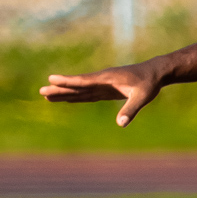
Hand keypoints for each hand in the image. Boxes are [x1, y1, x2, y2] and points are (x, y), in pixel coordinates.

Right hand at [39, 61, 161, 126]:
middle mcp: (102, 80)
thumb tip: (121, 124)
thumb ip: (131, 110)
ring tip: (47, 96)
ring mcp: (103, 84)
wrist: (155, 73)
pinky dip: (76, 96)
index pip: (84, 81)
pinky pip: (88, 94)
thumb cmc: (149, 84)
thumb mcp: (142, 97)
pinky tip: (67, 99)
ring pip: (80, 90)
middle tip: (41, 92)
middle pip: (77, 86)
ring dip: (64, 93)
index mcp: (107, 79)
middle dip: (60, 89)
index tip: (52, 80)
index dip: (68, 82)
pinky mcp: (106, 89)